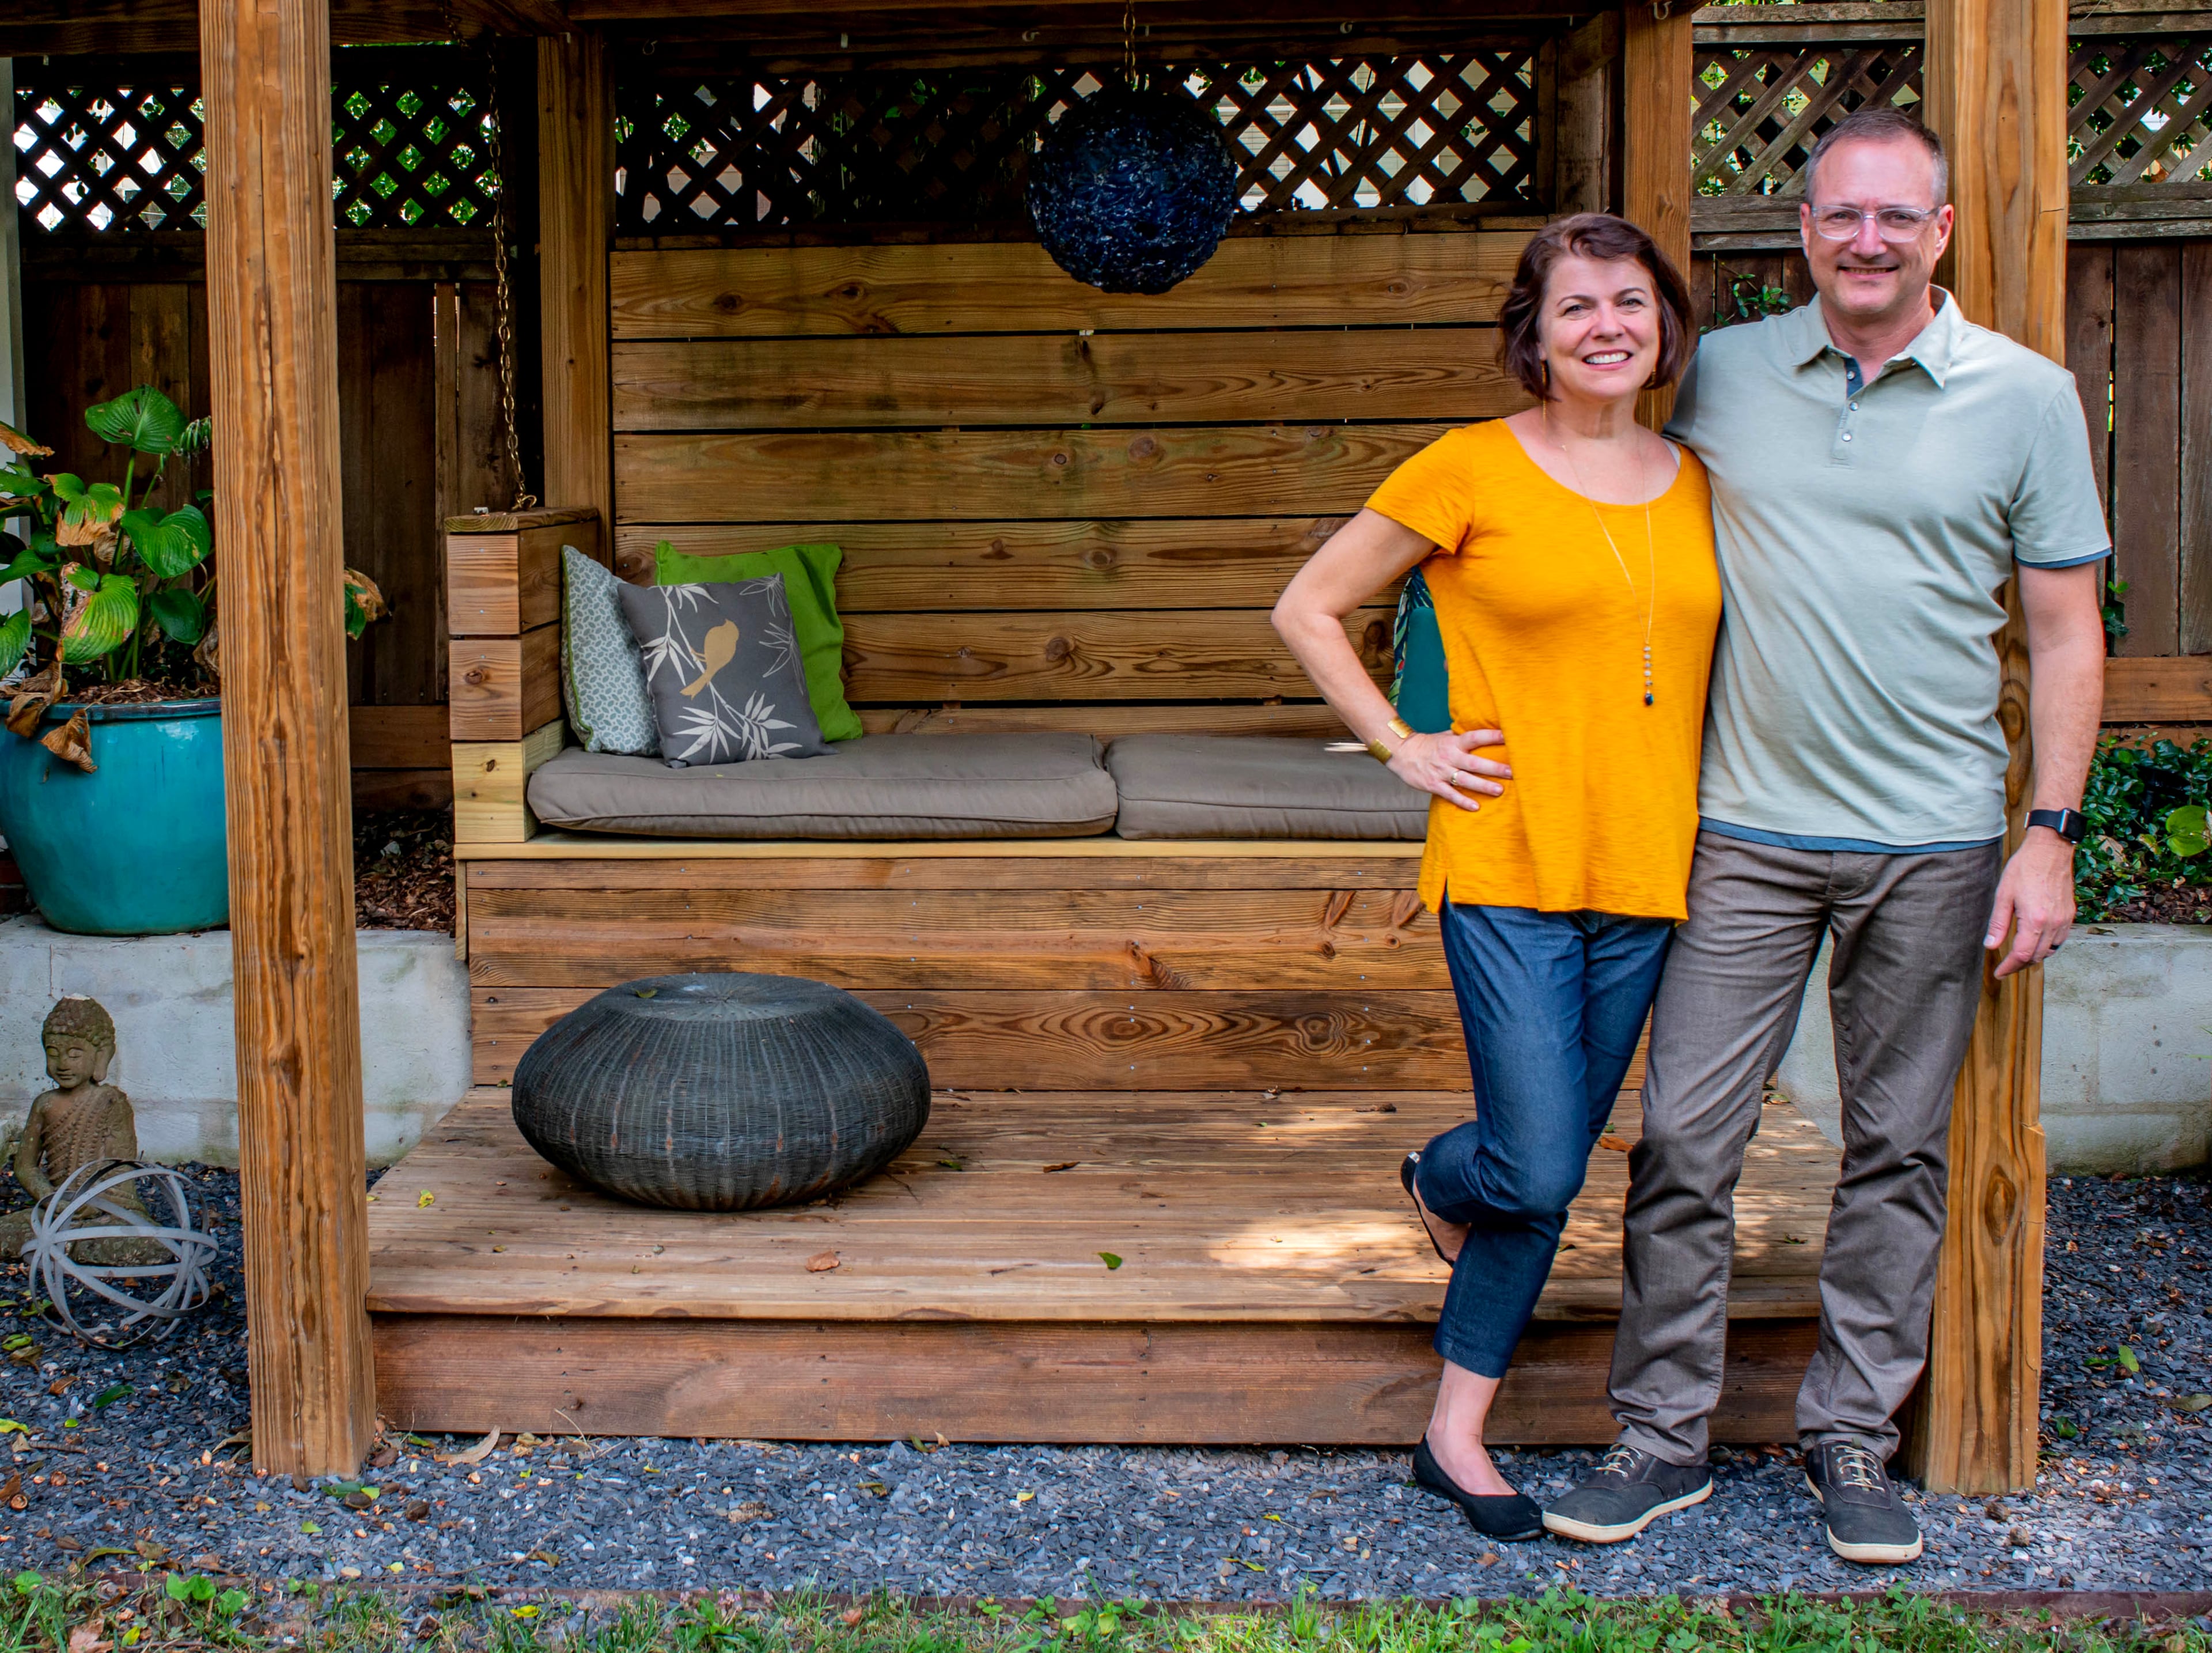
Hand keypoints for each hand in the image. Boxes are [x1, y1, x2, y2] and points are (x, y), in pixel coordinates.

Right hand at [1387, 728, 1511, 812]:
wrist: (1401, 753)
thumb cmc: (1427, 744)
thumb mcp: (1445, 736)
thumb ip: (1462, 737)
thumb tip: (1483, 735)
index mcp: (1453, 743)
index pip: (1475, 737)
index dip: (1491, 736)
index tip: (1508, 736)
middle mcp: (1449, 757)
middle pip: (1475, 763)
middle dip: (1494, 768)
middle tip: (1512, 772)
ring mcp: (1441, 772)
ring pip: (1465, 780)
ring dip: (1483, 786)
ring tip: (1500, 791)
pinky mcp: (1434, 785)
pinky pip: (1450, 794)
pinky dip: (1463, 801)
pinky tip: (1476, 807)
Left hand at [1985, 827, 2077, 978]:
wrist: (2050, 850)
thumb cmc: (2025, 868)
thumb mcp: (2003, 895)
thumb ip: (1998, 923)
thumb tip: (1990, 946)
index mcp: (2035, 920)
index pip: (2022, 955)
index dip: (2009, 967)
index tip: (1999, 973)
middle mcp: (2053, 923)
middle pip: (2037, 956)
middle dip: (2020, 965)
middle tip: (2006, 967)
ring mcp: (2064, 920)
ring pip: (2050, 951)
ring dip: (2034, 957)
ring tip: (2019, 958)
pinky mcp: (2070, 914)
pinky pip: (2060, 940)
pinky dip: (2048, 947)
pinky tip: (2036, 943)